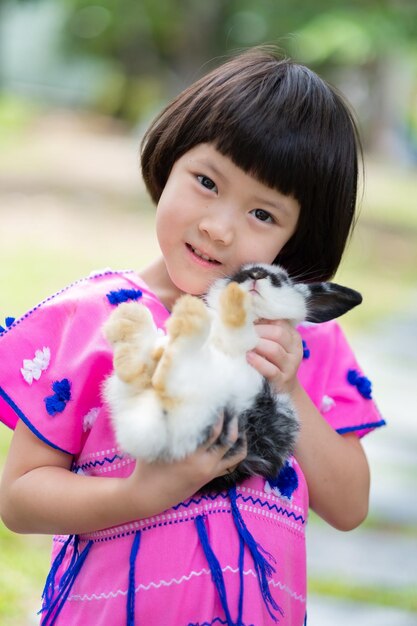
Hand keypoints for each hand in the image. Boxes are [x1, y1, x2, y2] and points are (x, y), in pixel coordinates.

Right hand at [127, 413, 246, 512]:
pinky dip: (236, 452)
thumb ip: (165, 425)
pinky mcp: (209, 477)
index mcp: (191, 454)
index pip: (214, 429)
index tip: (219, 399)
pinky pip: (231, 465)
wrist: (148, 497)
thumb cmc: (147, 468)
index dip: (219, 413)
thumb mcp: (154, 444)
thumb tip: (171, 402)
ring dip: (239, 437)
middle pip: (229, 438)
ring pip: (236, 454)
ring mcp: (209, 471)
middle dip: (232, 421)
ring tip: (237, 422)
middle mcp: (204, 463)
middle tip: (231, 406)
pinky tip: (235, 441)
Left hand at [246, 319, 302, 394]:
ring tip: (243, 344)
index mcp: (293, 337)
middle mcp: (295, 350)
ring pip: (275, 350)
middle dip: (258, 331)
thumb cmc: (273, 361)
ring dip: (257, 345)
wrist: (284, 389)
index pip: (279, 321)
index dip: (261, 320)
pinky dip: (258, 362)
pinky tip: (248, 357)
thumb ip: (264, 330)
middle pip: (278, 333)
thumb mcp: (273, 343)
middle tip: (242, 332)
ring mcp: (290, 366)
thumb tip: (244, 314)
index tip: (246, 321)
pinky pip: (271, 369)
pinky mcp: (282, 380)